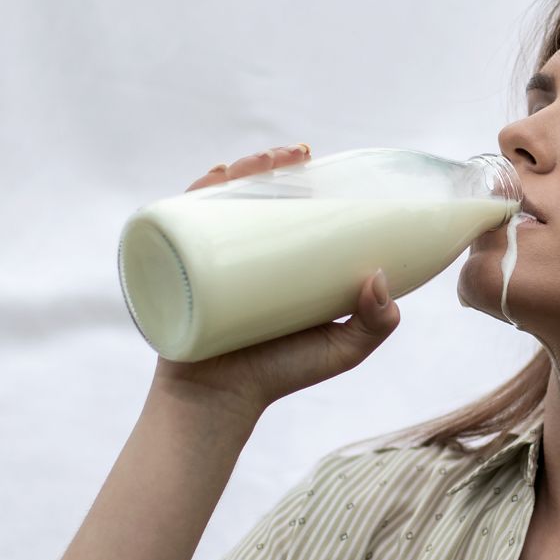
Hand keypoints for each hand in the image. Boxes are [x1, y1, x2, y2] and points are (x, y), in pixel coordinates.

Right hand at [150, 145, 399, 421]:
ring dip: (237, 172)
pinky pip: (179, 225)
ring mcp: (208, 260)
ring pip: (218, 203)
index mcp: (277, 263)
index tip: (316, 160)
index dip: (298, 178)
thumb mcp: (341, 349)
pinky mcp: (180, 271)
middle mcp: (240, 255)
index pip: (284, 208)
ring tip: (258, 163)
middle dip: (269, 165)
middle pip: (251, 196)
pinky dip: (191, 196)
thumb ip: (374, 323)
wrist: (219, 403)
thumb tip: (381, 277)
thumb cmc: (280, 375)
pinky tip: (214, 177)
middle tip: (297, 155)